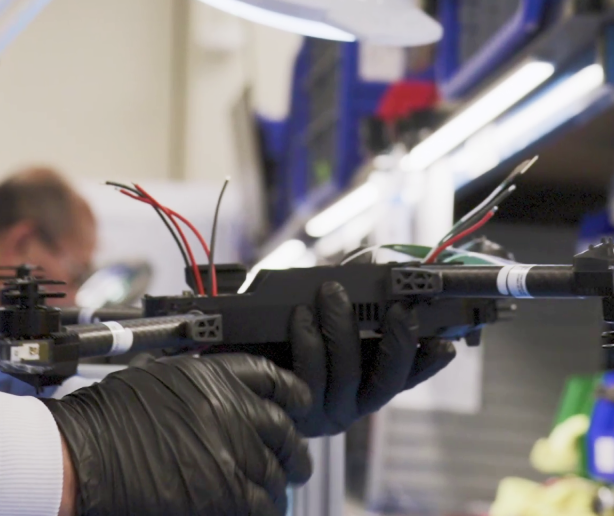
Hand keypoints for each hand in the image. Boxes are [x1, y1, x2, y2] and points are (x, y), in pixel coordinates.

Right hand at [47, 353, 312, 515]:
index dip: (291, 393)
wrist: (90, 454)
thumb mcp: (158, 377)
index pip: (272, 378)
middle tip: (294, 460)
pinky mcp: (229, 493)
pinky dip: (265, 507)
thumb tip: (221, 400)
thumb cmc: (110, 417)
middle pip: (285, 430)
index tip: (298, 403)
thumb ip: (198, 386)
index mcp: (212, 376)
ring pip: (279, 473)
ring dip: (277, 483)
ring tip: (272, 491)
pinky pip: (266, 504)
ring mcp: (233, 453)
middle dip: (293, 448)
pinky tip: (255, 506)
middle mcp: (231, 409)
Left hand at [289, 281, 455, 436]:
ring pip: (344, 374)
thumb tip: (370, 269)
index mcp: (365, 386)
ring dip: (342, 329)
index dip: (428, 363)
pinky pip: (304, 376)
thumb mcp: (320, 323)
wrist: (233, 372)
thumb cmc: (279, 339)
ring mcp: (321, 411)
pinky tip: (301, 316)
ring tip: (332, 294)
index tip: (447, 343)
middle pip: (384, 381)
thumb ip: (348, 305)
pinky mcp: (290, 408)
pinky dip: (307, 342)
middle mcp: (350, 404)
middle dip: (395, 342)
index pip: (406, 377)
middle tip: (397, 308)